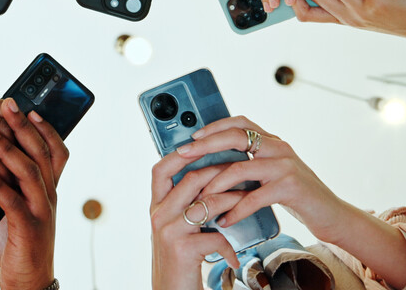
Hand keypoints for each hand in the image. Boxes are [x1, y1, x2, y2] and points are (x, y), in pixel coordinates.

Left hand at [0, 98, 68, 289]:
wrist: (27, 280)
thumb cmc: (20, 240)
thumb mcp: (22, 205)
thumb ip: (18, 182)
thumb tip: (3, 153)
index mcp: (49, 189)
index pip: (55, 150)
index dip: (44, 127)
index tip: (27, 107)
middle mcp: (50, 196)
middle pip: (41, 153)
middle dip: (23, 127)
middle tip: (8, 105)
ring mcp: (41, 212)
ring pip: (29, 173)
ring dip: (8, 149)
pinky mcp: (28, 229)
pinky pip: (13, 201)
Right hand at [150, 151, 242, 289]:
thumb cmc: (179, 262)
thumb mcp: (176, 230)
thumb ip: (184, 206)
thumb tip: (209, 180)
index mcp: (156, 207)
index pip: (161, 169)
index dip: (181, 153)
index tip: (204, 144)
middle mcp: (159, 215)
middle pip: (192, 179)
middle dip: (221, 172)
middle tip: (242, 170)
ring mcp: (170, 231)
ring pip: (208, 201)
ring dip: (234, 200)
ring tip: (248, 202)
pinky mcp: (183, 249)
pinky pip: (216, 234)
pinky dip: (230, 245)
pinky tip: (234, 256)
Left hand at [178, 116, 359, 244]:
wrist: (332, 215)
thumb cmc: (297, 195)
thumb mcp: (274, 173)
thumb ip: (253, 164)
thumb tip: (217, 164)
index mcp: (273, 142)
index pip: (241, 123)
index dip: (215, 126)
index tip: (193, 136)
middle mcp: (279, 148)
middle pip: (236, 137)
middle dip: (206, 145)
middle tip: (184, 155)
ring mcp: (285, 166)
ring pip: (241, 167)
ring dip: (215, 183)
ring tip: (199, 198)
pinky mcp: (290, 187)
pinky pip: (254, 197)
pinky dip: (235, 210)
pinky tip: (224, 220)